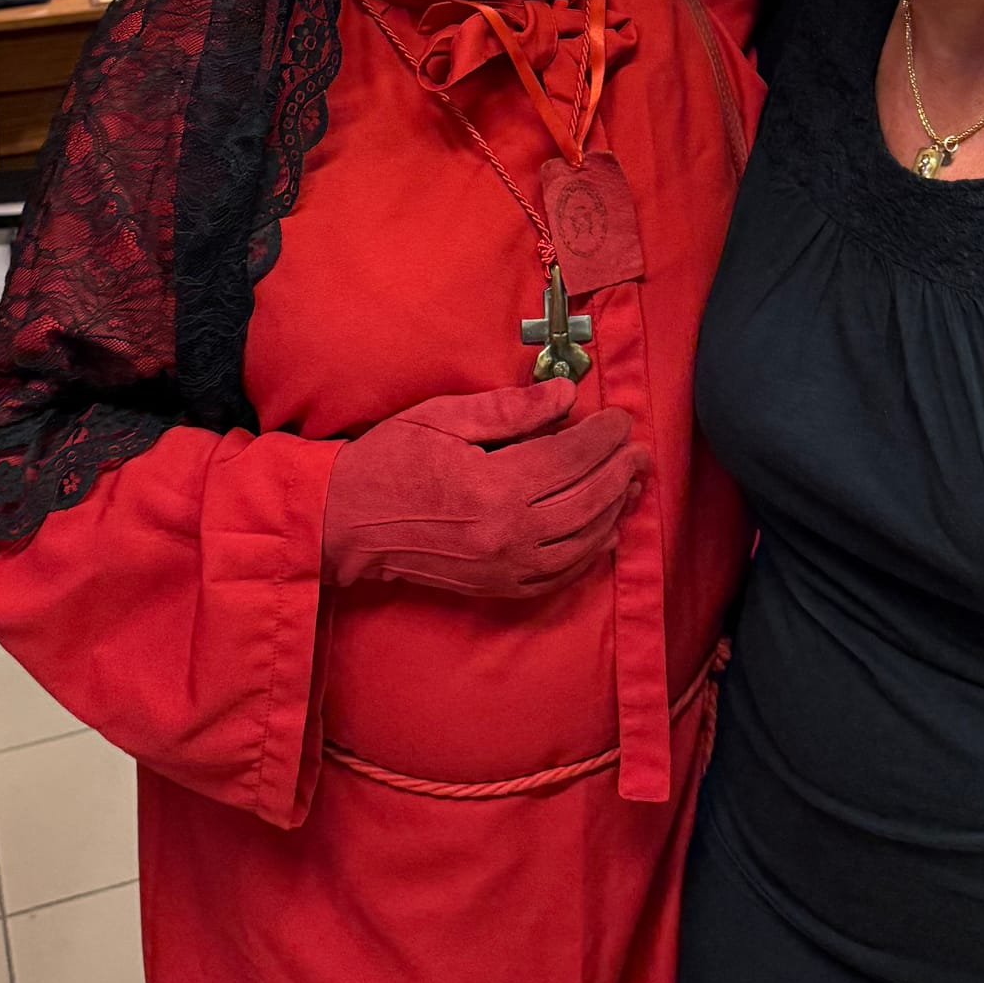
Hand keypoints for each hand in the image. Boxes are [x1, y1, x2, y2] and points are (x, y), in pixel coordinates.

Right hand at [322, 381, 648, 597]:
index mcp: (496, 487)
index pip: (571, 458)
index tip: (620, 418)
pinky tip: (605, 531)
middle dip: (619, 470)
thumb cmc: (390, 460)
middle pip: (587, 500)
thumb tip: (566, 395)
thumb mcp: (443, 418)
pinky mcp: (498, 587)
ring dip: (614, 509)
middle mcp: (509, 534)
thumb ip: (510, 409)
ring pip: (583, 540)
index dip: (602, 436)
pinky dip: (590, 552)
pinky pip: (560, 574)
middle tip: (637, 448)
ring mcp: (506, 568)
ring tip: (630, 482)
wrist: (347, 523)